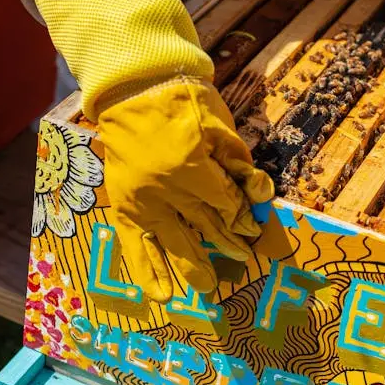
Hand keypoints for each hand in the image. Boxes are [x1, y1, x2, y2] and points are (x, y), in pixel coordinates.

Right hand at [98, 78, 274, 298]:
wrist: (134, 88)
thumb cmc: (183, 100)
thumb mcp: (220, 125)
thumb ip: (238, 163)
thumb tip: (260, 193)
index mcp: (192, 170)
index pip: (226, 205)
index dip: (243, 217)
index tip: (253, 230)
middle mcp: (166, 193)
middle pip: (206, 227)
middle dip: (228, 245)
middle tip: (244, 259)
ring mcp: (143, 202)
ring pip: (174, 243)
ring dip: (194, 267)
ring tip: (209, 288)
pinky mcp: (124, 206)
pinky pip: (135, 246)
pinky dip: (147, 271)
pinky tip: (160, 295)